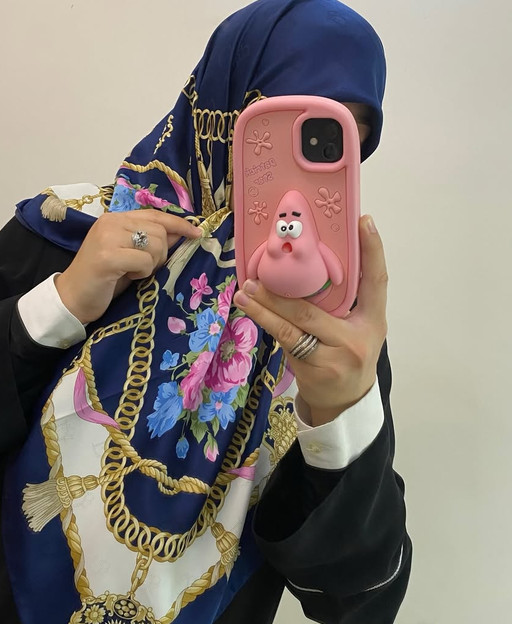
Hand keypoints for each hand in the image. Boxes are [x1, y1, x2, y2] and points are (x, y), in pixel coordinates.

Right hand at [55, 209, 200, 325]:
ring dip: (151, 264)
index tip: (196, 232)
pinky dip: (142, 273)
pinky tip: (126, 277)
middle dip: (161, 253)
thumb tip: (182, 232)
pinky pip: (144, 261)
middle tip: (145, 268)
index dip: (178, 223)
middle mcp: (111, 222)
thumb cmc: (102, 280)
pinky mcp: (107, 256)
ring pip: (154, 245)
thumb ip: (151, 241)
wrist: (71, 299)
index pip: (155, 214)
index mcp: (115, 218)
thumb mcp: (130, 256)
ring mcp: (108, 237)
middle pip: (159, 231)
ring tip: (133, 272)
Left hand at [233, 215, 387, 425]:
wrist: (346, 403)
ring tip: (246, 290)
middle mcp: (358, 337)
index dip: (373, 250)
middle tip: (259, 271)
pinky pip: (286, 341)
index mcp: (373, 320)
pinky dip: (266, 322)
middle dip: (282, 290)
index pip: (377, 281)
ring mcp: (335, 356)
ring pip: (295, 326)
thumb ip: (342, 302)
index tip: (364, 221)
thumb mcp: (356, 328)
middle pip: (315, 308)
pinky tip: (250, 309)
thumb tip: (303, 265)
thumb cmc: (347, 355)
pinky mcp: (315, 370)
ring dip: (265, 306)